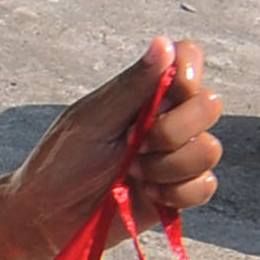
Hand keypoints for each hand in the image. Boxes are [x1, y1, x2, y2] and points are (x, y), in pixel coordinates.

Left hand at [0, 37, 222, 245]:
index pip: (189, 60)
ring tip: (132, 174)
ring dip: (167, 167)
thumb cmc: (62, 160)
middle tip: (133, 145)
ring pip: (209, 150)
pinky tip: (146, 194)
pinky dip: (175, 193)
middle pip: (210, 106)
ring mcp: (177, 155)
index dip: (188, 74)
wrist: (50, 216)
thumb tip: (164, 42)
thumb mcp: (94, 117)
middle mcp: (169, 118)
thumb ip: (133, 85)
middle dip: (171, 132)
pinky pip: (205, 186)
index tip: (162, 97)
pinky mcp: (180, 192)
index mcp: (147, 91)